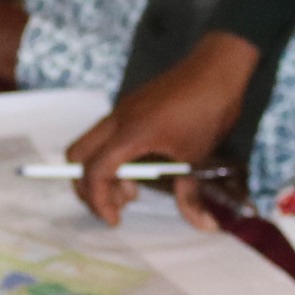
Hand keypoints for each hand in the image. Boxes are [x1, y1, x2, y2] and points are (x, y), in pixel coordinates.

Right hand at [68, 31, 259, 226]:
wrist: (218, 68)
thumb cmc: (208, 110)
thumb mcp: (198, 157)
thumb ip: (191, 194)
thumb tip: (206, 226)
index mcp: (131, 133)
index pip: (95, 172)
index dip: (98, 201)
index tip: (115, 220)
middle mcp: (118, 119)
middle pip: (77, 155)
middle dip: (86, 186)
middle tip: (114, 205)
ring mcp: (121, 110)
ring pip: (90, 144)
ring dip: (101, 172)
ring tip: (132, 190)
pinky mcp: (130, 106)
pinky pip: (106, 135)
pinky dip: (112, 156)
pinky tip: (141, 167)